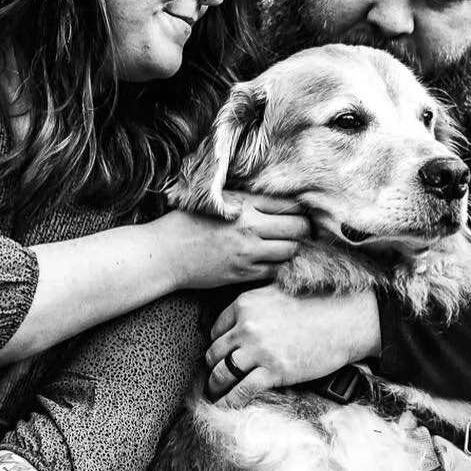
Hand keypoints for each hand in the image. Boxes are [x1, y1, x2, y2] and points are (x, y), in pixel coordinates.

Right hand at [157, 195, 310, 288]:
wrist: (165, 253)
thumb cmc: (185, 222)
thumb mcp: (214, 199)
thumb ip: (244, 197)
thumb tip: (274, 197)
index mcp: (244, 204)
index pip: (288, 204)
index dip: (300, 208)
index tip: (302, 211)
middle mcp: (250, 227)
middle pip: (298, 227)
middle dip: (305, 228)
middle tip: (305, 229)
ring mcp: (248, 252)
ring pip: (290, 250)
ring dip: (294, 247)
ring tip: (289, 245)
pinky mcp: (243, 273)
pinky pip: (275, 270)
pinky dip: (280, 265)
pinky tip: (275, 260)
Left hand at [205, 286, 381, 406]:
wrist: (347, 319)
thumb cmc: (319, 303)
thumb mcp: (279, 291)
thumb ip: (258, 303)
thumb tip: (246, 317)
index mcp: (245, 304)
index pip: (216, 329)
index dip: (217, 345)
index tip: (220, 355)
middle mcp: (246, 326)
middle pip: (215, 352)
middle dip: (213, 367)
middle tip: (214, 377)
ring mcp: (259, 350)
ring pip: (222, 373)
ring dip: (216, 386)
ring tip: (215, 394)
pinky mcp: (274, 371)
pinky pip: (241, 391)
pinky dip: (228, 402)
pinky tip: (223, 408)